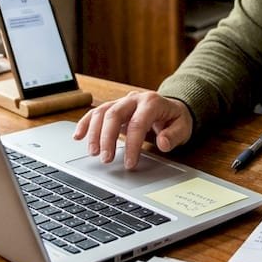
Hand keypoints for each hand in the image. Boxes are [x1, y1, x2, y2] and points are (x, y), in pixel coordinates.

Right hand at [73, 91, 193, 168]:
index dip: (132, 145)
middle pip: (114, 114)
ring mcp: (122, 101)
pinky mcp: (114, 107)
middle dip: (107, 138)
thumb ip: (174, 136)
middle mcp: (134, 98)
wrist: (172, 107)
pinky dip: (86, 123)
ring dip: (94, 133)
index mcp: (152, 102)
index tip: (130, 163)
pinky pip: (96, 112)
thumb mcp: (183, 128)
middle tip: (106, 159)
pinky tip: (78, 136)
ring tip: (93, 152)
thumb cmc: (176, 119)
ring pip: (102, 112)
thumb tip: (163, 143)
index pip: (137, 123)